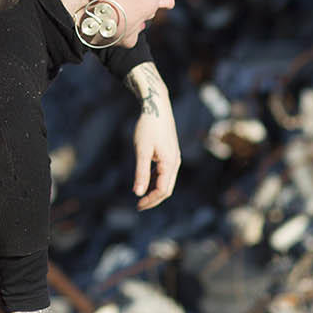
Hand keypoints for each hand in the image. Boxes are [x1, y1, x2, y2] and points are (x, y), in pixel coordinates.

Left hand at [125, 60, 180, 209]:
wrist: (156, 106)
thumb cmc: (148, 127)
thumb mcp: (142, 150)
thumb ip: (140, 172)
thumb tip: (138, 193)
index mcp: (170, 163)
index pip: (162, 190)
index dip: (150, 200)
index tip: (137, 205)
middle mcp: (175, 162)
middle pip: (167, 189)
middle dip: (154, 199)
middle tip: (139, 206)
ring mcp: (174, 158)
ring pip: (166, 181)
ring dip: (155, 190)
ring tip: (141, 196)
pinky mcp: (170, 153)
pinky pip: (165, 172)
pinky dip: (156, 180)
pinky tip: (146, 180)